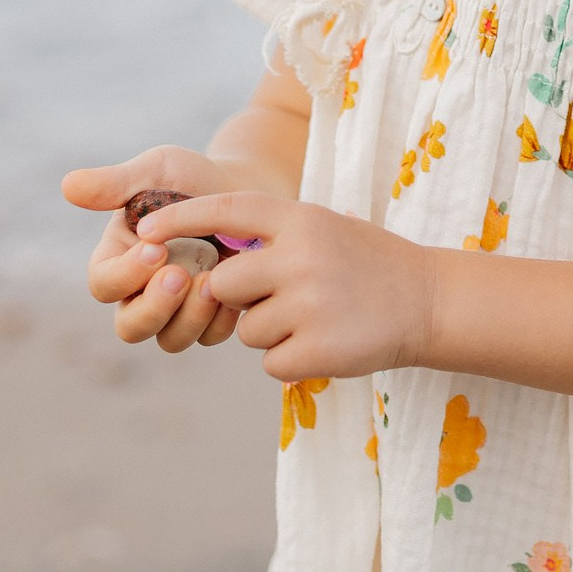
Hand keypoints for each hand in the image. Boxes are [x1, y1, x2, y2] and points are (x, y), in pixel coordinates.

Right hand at [61, 145, 242, 350]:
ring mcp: (178, 308)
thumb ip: (115, 182)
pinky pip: (209, 337)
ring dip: (188, 318)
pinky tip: (236, 291)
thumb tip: (67, 185)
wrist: (244, 190)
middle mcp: (142, 291)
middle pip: (130, 327)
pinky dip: (220, 321)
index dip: (124, 274)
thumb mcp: (157, 169)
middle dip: (153, 308)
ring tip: (212, 281)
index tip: (155, 248)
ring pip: (170, 339)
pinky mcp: (211, 316)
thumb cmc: (192, 178)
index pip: (104, 284)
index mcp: (119, 259)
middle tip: (180, 275)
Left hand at [134, 191, 436, 382]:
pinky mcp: (316, 350)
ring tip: (316, 317)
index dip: (180, 217)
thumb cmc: (367, 263)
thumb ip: (271, 236)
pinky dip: (290, 359)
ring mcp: (308, 304)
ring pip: (246, 329)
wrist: (428, 300)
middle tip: (284, 296)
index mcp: (299, 219)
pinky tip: (325, 341)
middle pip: (224, 284)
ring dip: (270, 331)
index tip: (144, 229)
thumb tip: (206, 261)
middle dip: (240, 298)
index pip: (225, 209)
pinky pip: (270, 362)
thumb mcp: (322, 228)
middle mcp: (300, 257)